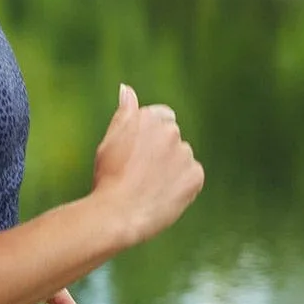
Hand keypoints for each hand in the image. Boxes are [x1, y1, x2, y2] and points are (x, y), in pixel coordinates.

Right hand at [91, 83, 202, 246]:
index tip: (138, 155)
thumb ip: (125, 113)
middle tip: (140, 174)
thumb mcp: (110, 140)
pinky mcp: (195, 175)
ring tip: (149, 188)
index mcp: (149, 118)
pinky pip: (192, 177)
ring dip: (172, 169)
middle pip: (172, 139)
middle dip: (162, 153)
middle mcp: (170, 130)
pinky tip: (162, 196)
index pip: (162, 118)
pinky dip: (181, 186)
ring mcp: (184, 153)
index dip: (150, 138)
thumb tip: (127, 89)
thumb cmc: (108, 178)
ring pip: (182, 159)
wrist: (117, 214)